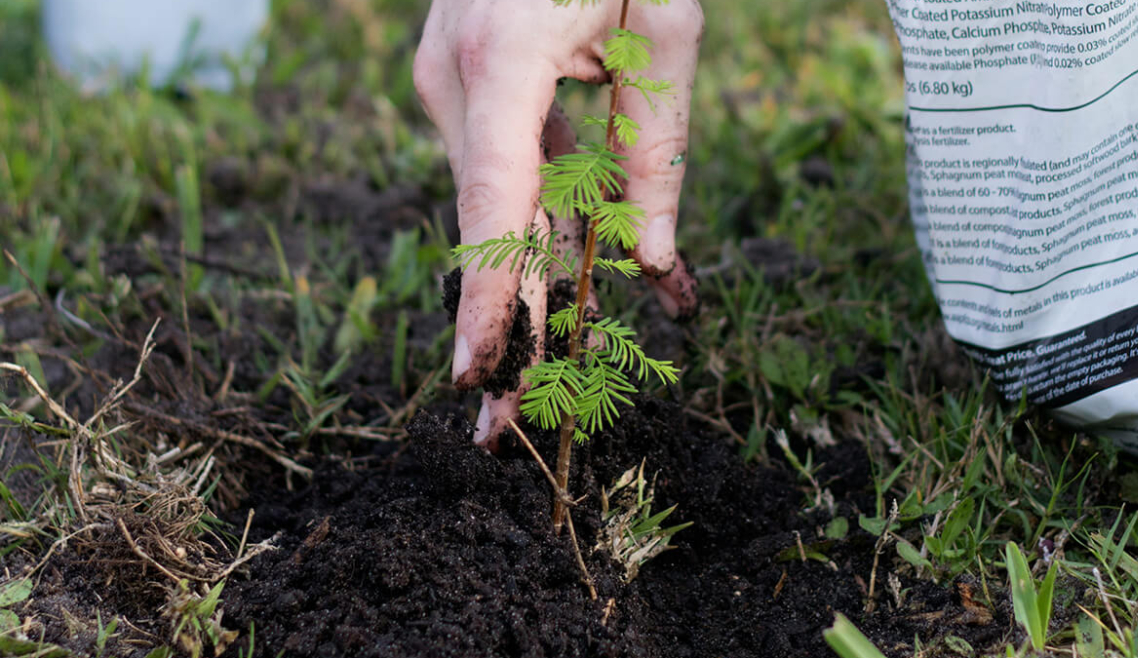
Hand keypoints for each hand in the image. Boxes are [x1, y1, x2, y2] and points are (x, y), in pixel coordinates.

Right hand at [413, 0, 702, 448]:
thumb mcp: (670, 29)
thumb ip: (658, 151)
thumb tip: (651, 264)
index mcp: (502, 57)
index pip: (492, 203)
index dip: (487, 299)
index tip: (480, 378)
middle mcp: (454, 78)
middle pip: (485, 228)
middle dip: (500, 329)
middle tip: (499, 430)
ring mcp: (448, 80)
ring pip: (494, 208)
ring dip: (527, 286)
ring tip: (538, 378)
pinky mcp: (463, 81)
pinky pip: (500, 171)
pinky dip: (535, 228)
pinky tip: (564, 282)